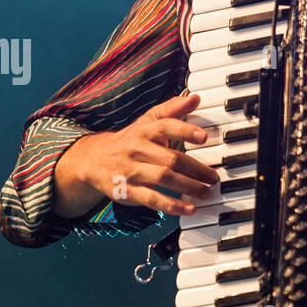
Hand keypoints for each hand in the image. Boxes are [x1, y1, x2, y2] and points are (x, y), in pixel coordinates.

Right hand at [52, 93, 218, 218]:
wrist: (93, 159)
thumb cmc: (130, 140)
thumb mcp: (147, 121)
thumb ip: (172, 110)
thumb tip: (194, 97)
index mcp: (144, 130)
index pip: (165, 126)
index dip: (185, 130)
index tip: (204, 137)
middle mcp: (138, 149)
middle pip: (170, 158)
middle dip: (195, 168)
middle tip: (213, 176)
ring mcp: (132, 171)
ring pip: (164, 178)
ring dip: (188, 187)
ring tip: (206, 192)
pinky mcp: (128, 191)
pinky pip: (152, 199)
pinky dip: (172, 205)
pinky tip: (189, 209)